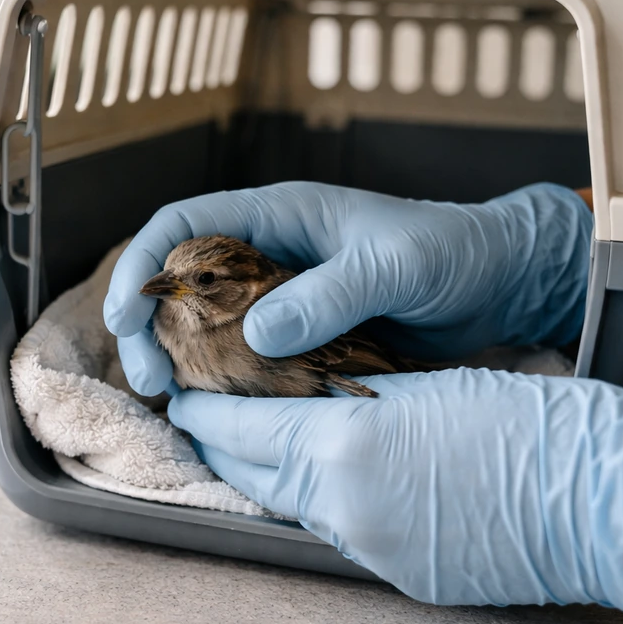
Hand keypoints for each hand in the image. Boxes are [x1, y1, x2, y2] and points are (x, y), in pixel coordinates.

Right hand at [103, 182, 592, 395]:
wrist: (498, 281)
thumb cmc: (451, 252)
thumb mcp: (394, 267)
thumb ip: (330, 294)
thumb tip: (255, 334)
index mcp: (277, 217)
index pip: (183, 227)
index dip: (141, 266)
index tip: (125, 317)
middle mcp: (266, 254)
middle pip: (178, 282)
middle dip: (149, 326)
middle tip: (150, 378)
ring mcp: (279, 297)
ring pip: (202, 324)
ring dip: (178, 358)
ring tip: (173, 398)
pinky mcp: (298, 335)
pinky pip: (241, 356)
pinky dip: (220, 379)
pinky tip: (216, 407)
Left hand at [167, 369, 622, 622]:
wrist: (600, 497)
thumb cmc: (527, 424)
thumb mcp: (426, 385)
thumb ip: (350, 391)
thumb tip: (303, 392)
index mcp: (343, 445)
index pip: (244, 427)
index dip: (207, 410)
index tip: (183, 397)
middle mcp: (342, 506)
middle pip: (255, 472)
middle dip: (223, 445)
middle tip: (203, 419)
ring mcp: (369, 548)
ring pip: (293, 503)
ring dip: (269, 474)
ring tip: (258, 443)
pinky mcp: (398, 573)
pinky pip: (336, 531)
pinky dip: (318, 502)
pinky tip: (324, 479)